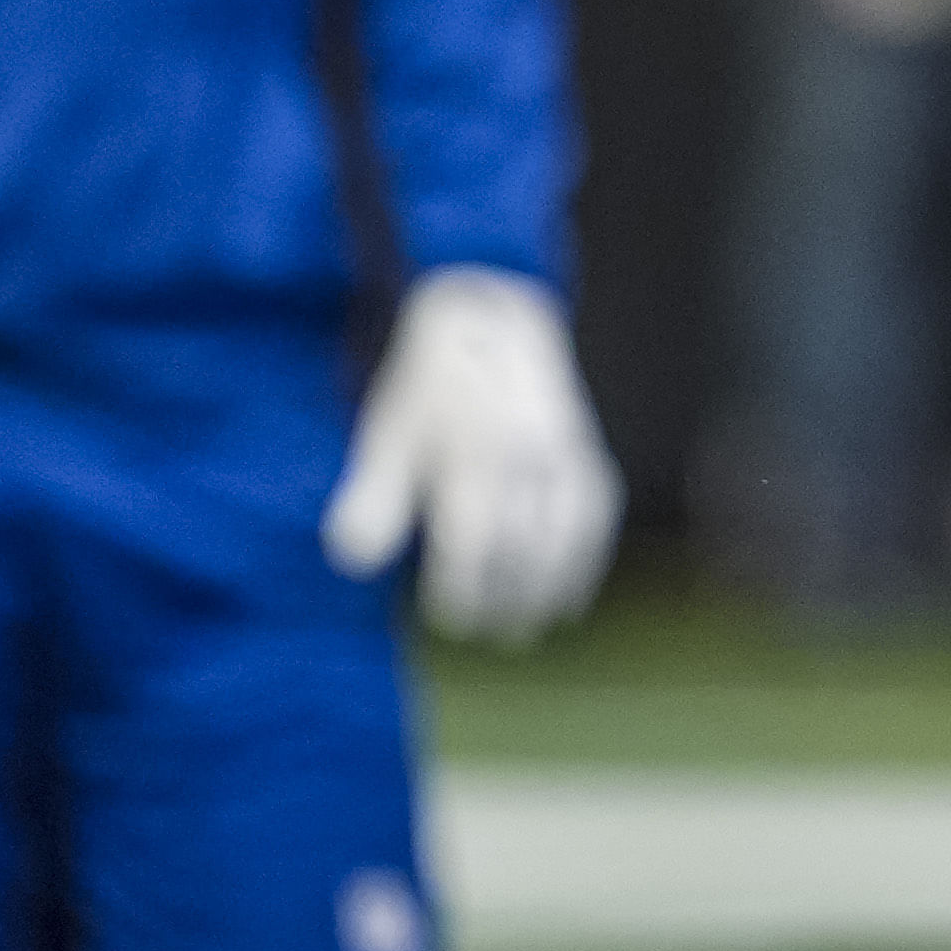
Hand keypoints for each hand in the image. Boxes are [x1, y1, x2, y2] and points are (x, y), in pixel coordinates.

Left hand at [323, 267, 623, 644]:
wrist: (492, 315)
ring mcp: (565, 454)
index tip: (447, 617)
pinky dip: (586, 559)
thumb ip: (372, 498)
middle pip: (523, 552)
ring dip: (551, 590)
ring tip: (531, 626)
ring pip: (567, 539)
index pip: (472, 548)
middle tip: (488, 634)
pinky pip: (596, 515)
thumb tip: (354, 563)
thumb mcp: (386, 433)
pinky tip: (570, 591)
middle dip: (507, 602)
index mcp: (472, 457)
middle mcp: (526, 460)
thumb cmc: (428, 384)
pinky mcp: (587, 451)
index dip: (461, 593)